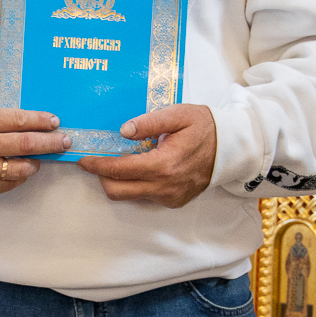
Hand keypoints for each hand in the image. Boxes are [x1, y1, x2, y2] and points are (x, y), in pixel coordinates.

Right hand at [0, 108, 70, 198]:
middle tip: (64, 142)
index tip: (55, 123)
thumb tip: (32, 123)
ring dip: (36, 163)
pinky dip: (20, 177)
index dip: (41, 121)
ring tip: (38, 160)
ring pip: (22, 168)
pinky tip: (20, 171)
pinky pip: (10, 183)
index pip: (19, 120)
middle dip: (50, 143)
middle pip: (27, 144)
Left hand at [78, 104, 216, 205]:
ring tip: (116, 162)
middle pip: (117, 190)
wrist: (232, 148)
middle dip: (101, 176)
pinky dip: (134, 185)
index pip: (119, 170)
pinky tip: (138, 169)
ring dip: (116, 182)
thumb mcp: (178, 115)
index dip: (97, 165)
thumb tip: (124, 131)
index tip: (83, 159)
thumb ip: (149, 122)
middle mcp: (164, 187)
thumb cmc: (205, 127)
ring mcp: (169, 197)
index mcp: (163, 165)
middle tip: (96, 160)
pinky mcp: (174, 201)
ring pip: (129, 196)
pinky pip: (144, 197)